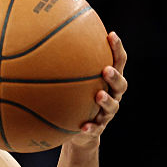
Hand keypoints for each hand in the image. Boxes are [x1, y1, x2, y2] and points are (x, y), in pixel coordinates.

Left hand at [69, 31, 127, 147]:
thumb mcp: (75, 80)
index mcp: (109, 80)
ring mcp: (107, 113)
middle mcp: (113, 95)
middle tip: (106, 70)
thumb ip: (68, 63)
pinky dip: (91, 127)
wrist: (80, 131)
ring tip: (98, 95)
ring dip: (106, 100)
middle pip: (121, 84)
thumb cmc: (77, 98)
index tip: (111, 35)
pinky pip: (96, 128)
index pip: (118, 62)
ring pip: (112, 106)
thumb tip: (46, 38)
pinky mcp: (98, 128)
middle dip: (115, 76)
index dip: (117, 49)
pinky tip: (83, 126)